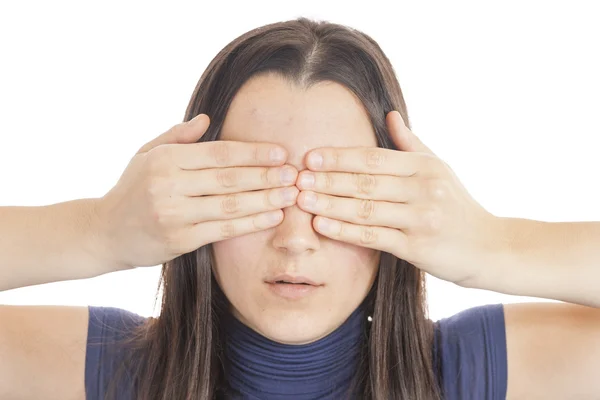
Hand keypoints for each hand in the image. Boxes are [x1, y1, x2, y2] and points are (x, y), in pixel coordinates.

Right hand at [96, 114, 298, 268]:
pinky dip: (251, 223)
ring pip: (230, 205)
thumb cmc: (132, 190)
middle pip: (229, 179)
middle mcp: (169, 185)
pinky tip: (272, 216)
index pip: (218, 153)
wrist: (104, 232)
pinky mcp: (179, 240)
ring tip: (291, 194)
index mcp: (165, 159)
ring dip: (265, 199)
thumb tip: (206, 118)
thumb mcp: (146, 154)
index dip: (252, 153)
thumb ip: (177, 136)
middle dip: (266, 176)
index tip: (280, 152)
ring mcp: (174, 214)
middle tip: (295, 174)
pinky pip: (223, 230)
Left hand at [296, 110, 501, 285]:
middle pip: (365, 182)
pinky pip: (373, 237)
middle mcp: (424, 189)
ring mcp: (421, 219)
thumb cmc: (457, 205)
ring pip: (366, 209)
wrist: (490, 246)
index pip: (374, 158)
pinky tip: (321, 226)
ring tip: (301, 200)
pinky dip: (345, 231)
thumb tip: (389, 114)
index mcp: (424, 166)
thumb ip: (410, 143)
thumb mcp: (439, 168)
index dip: (340, 157)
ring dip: (329, 204)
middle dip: (327, 180)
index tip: (310, 157)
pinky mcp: (418, 247)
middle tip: (296, 178)